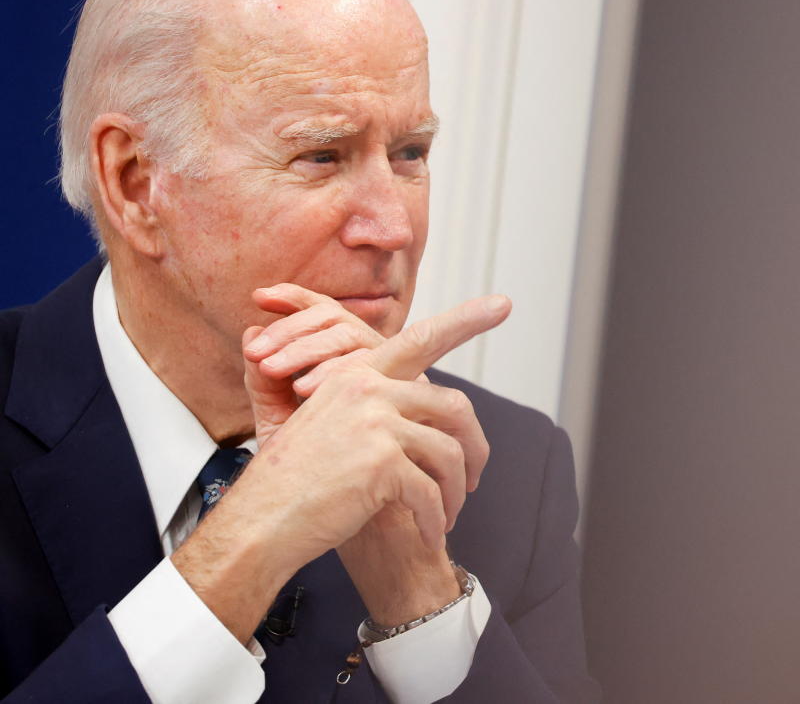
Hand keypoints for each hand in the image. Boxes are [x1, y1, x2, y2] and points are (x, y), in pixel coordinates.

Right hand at [241, 284, 495, 519]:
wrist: (260, 523)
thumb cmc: (293, 480)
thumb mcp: (322, 426)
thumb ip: (371, 406)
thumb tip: (416, 397)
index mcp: (357, 374)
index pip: (422, 340)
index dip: (465, 320)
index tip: (501, 304)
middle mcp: (368, 389)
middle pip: (454, 408)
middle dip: (475, 448)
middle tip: (475, 478)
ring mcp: (376, 423)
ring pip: (450, 454)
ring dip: (455, 492)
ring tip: (448, 514)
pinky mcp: (382, 463)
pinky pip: (431, 492)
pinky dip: (435, 519)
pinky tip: (431, 534)